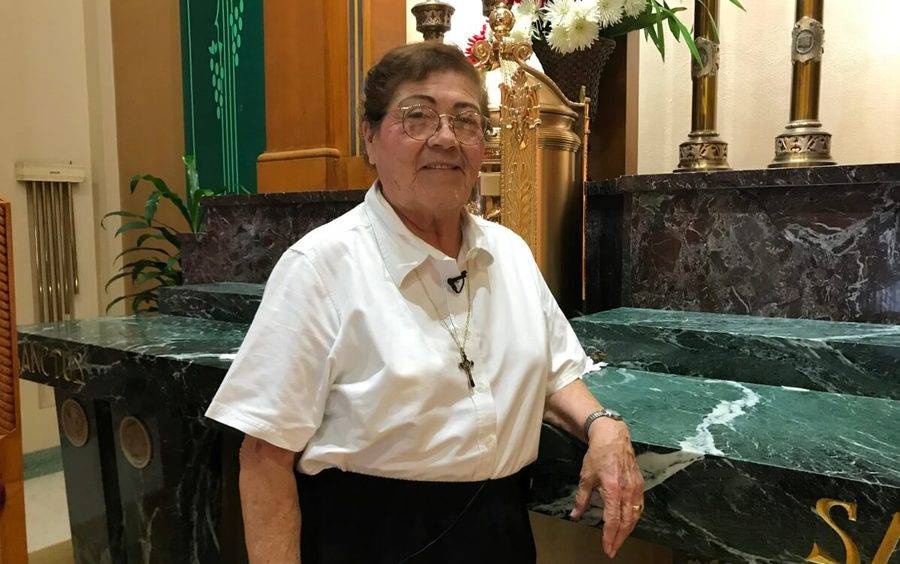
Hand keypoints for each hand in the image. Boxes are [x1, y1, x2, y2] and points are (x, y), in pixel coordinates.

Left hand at [569, 418, 643, 557]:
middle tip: (612, 549)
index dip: (609, 536)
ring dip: (628, 531)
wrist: (613, 437)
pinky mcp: (640, 484)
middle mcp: (626, 490)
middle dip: (619, 538)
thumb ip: (581, 499)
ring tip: (619, 540)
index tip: (606, 548)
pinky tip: (629, 524)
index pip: (612, 519)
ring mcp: (635, 487)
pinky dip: (634, 518)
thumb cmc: (597, 456)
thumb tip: (574, 515)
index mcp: (612, 489)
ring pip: (635, 516)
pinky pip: (639, 506)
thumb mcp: (586, 477)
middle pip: (626, 522)